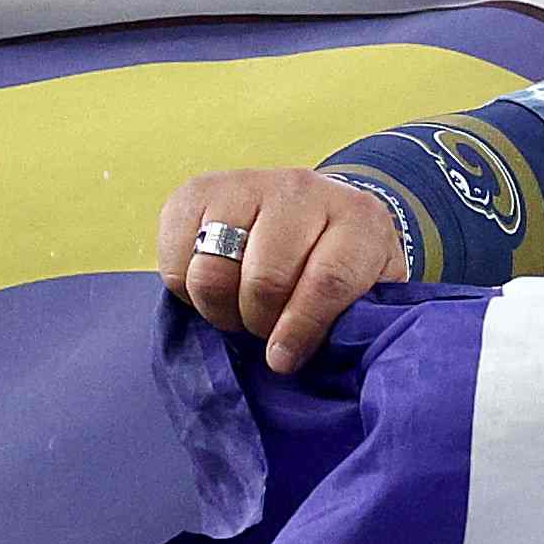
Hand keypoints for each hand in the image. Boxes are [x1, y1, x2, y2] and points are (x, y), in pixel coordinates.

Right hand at [165, 166, 407, 373]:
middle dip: (260, 321)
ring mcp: (246, 183)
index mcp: (357, 219)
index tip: (283, 359)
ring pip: (213, 271)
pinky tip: (216, 285)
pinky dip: (186, 289)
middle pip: (264, 280)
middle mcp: (301, 190)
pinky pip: (174, 259)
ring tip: (238, 310)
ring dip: (221, 308)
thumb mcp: (368, 291)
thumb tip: (300, 359)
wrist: (312, 209)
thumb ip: (355, 324)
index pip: (327, 281)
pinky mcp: (197, 190)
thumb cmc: (341, 264)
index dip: (300, 330)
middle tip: (264, 328)